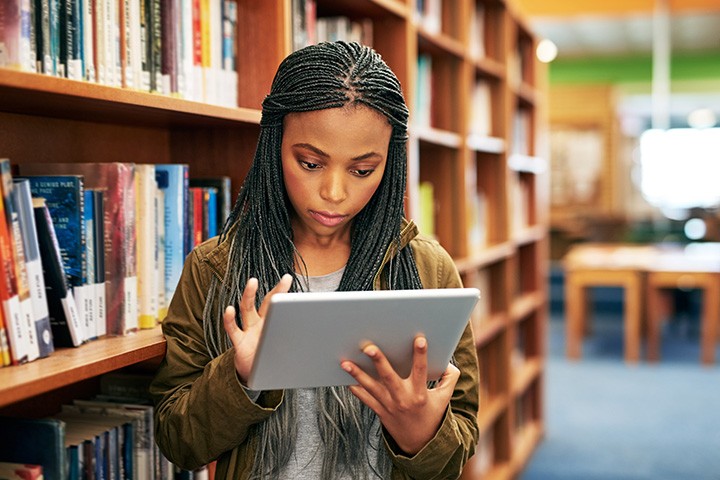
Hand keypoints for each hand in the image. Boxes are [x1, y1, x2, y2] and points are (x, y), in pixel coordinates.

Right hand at [223, 274, 292, 383]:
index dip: (287, 294)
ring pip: (247, 309)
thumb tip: (328, 348)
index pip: (281, 305)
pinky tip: (230, 310)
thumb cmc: (271, 359)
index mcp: (274, 323)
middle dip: (277, 291)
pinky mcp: (240, 342)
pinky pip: (233, 329)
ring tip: (253, 282)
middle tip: (286, 278)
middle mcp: (261, 323)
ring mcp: (249, 331)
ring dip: (249, 295)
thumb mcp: (288, 351)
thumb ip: (300, 345)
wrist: (254, 376)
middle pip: (267, 302)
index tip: (294, 281)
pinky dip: (230, 320)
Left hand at [341, 336, 459, 454]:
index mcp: (420, 393)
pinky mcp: (380, 411)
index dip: (421, 355)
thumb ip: (450, 379)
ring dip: (357, 374)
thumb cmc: (432, 415)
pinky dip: (355, 388)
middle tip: (368, 347)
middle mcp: (403, 398)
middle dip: (379, 361)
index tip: (419, 339)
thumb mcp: (444, 398)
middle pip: (389, 377)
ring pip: (371, 387)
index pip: (421, 370)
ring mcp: (389, 405)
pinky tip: (345, 376)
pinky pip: (364, 398)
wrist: (420, 444)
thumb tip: (448, 362)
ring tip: (345, 362)